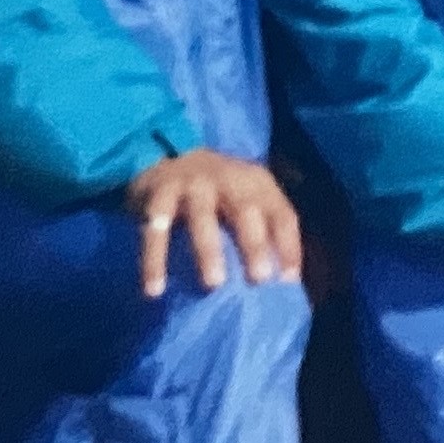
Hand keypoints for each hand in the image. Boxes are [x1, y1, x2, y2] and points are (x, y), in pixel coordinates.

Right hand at [124, 149, 300, 298]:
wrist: (168, 155)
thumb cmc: (218, 191)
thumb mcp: (246, 198)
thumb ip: (264, 229)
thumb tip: (284, 280)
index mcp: (257, 183)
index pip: (281, 214)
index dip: (289, 245)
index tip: (287, 280)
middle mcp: (228, 178)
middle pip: (245, 210)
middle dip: (254, 243)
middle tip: (258, 278)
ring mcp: (193, 183)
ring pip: (202, 216)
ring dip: (208, 250)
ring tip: (213, 283)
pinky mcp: (160, 192)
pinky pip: (156, 228)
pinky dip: (154, 259)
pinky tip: (154, 287)